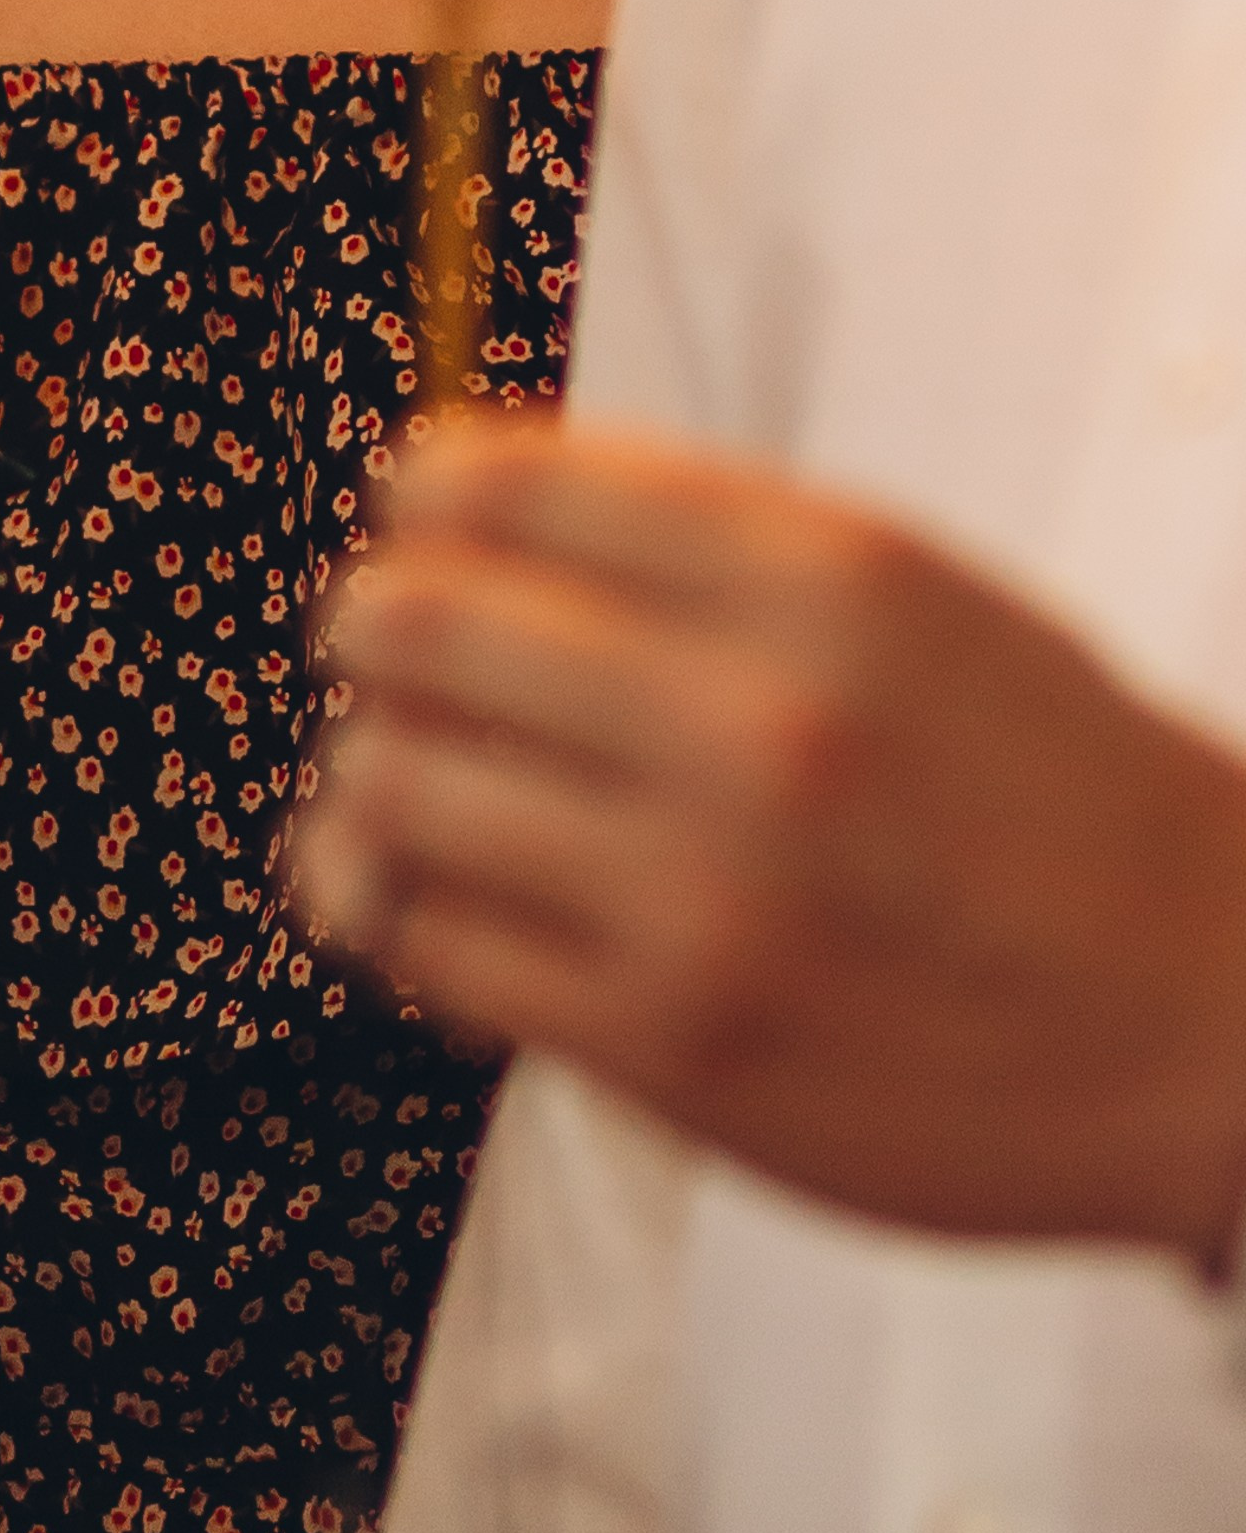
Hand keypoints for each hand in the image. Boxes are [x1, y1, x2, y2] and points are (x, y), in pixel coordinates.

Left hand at [296, 426, 1245, 1269]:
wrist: (1224, 1017)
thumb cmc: (1056, 795)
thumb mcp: (918, 598)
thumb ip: (713, 546)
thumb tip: (477, 498)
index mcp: (821, 574)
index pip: (500, 484)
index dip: (422, 494)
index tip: (414, 516)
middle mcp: (754, 718)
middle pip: (415, 625)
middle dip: (373, 628)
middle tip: (383, 650)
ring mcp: (707, 891)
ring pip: (393, 789)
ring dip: (372, 780)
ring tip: (402, 788)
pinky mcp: (678, 1048)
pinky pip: (436, 949)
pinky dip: (404, 917)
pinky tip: (437, 905)